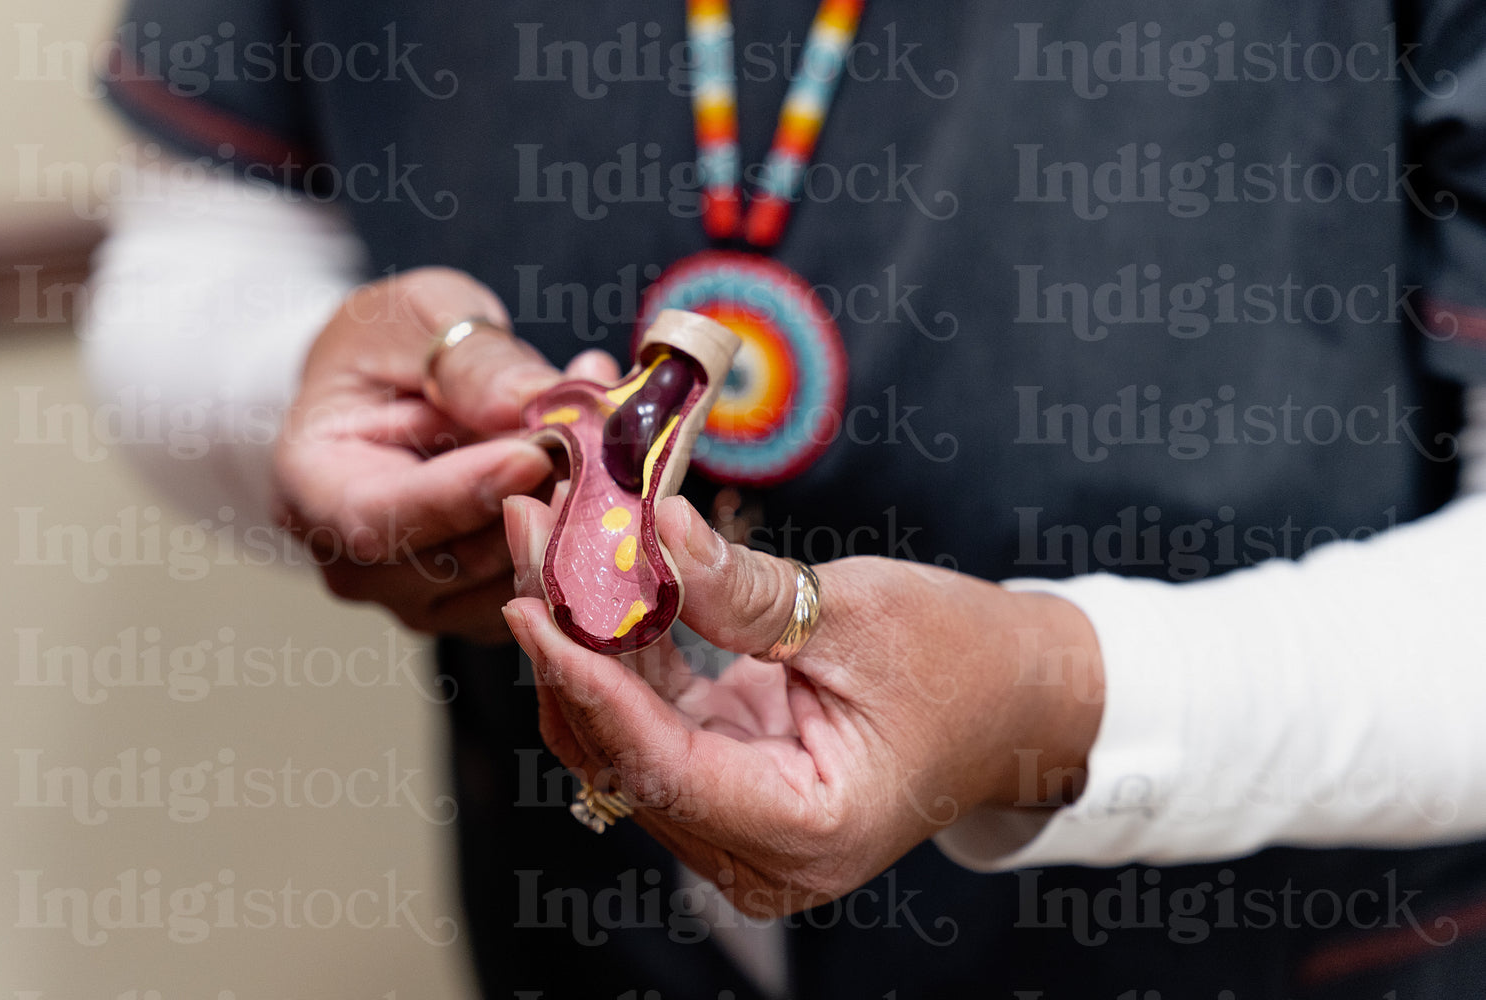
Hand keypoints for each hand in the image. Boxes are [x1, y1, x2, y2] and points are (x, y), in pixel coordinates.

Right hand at [273, 267, 616, 643]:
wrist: (395, 387)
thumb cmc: (392, 345)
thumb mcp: (419, 316)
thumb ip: (468, 362)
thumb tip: (531, 402)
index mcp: (312, 491)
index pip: (383, 517)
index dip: (462, 494)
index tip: (531, 456)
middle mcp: (358, 568)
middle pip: (459, 560)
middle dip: (540, 500)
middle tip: (605, 438)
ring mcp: (421, 600)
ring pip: (513, 582)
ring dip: (577, 516)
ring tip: (616, 437)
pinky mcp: (481, 608)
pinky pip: (545, 593)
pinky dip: (588, 539)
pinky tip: (614, 476)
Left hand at [501, 493, 1104, 915]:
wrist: (1019, 695)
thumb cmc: (967, 661)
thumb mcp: (859, 614)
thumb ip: (742, 592)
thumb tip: (651, 533)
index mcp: (806, 831)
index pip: (663, 765)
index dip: (589, 681)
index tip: (531, 603)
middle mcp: (758, 851)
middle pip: (622, 749)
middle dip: (569, 639)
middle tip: (533, 529)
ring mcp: (737, 821)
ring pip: (621, 732)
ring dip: (584, 634)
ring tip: (550, 532)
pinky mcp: (726, 778)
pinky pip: (650, 716)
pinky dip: (622, 645)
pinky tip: (593, 568)